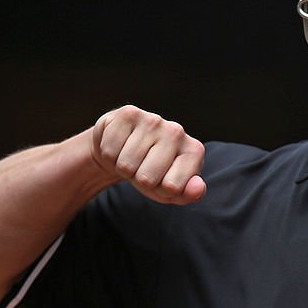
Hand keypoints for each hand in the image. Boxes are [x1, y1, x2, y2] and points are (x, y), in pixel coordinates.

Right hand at [91, 105, 206, 203]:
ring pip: (126, 165)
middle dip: (139, 180)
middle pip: (147, 178)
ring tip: (131, 158)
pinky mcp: (129, 113)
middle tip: (142, 168)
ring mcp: (154, 120)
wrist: (125, 148)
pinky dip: (110, 155)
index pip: (172, 188)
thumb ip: (188, 194)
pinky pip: (110, 151)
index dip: (160, 191)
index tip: (162, 180)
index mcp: (194, 151)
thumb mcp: (171, 190)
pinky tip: (120, 146)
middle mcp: (177, 132)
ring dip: (123, 169)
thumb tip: (197, 188)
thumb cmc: (152, 171)